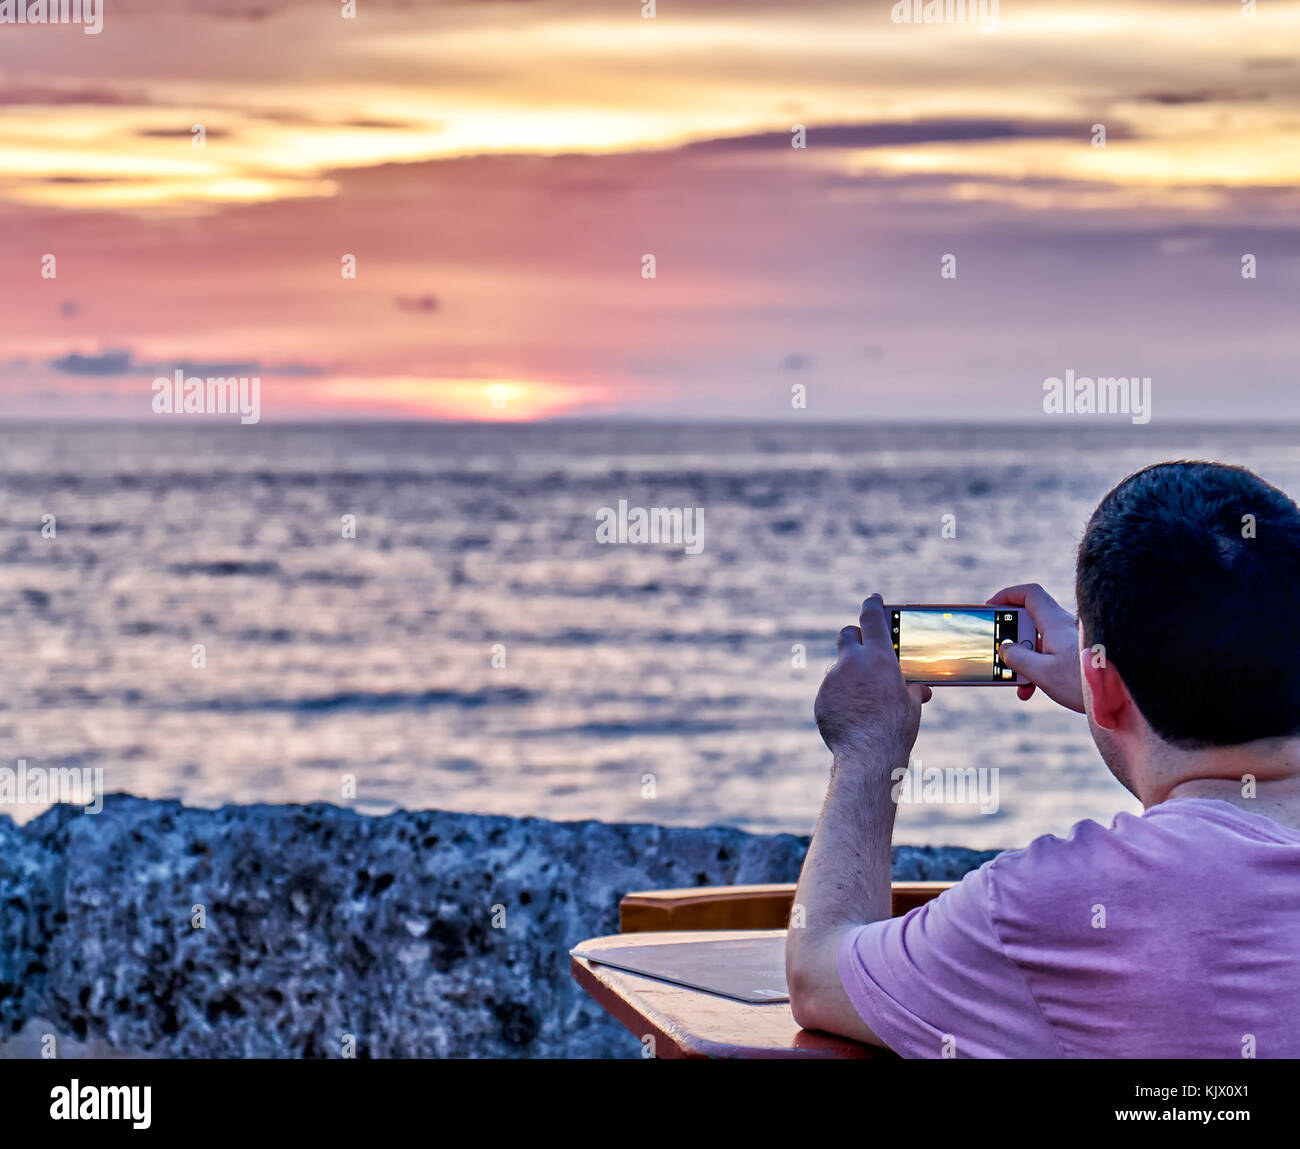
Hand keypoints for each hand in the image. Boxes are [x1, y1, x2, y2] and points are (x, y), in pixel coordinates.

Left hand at [814, 595, 930, 762]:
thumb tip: (919, 688)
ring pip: (838, 666)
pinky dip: (840, 696)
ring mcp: (833, 680)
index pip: (872, 617)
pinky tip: (852, 714)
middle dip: (855, 636)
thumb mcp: (912, 705)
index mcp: (879, 657)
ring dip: (849, 673)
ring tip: (863, 695)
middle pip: (847, 634)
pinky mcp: (821, 697)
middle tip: (863, 647)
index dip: (872, 604)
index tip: (874, 598)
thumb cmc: (896, 729)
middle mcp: (852, 663)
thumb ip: (911, 689)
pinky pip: (831, 690)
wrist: (868, 755)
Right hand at [986, 583, 1084, 712]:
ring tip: (1018, 682)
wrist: (1121, 697)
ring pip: (1039, 641)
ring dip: (1024, 659)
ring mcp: (1072, 641)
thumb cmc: (1085, 683)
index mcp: (1055, 623)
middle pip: (1031, 620)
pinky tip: (1033, 689)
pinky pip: (1050, 654)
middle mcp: (1064, 627)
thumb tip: (1006, 648)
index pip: (1030, 594)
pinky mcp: (1077, 656)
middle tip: (1001, 653)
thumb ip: (1019, 659)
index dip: (1008, 595)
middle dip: (1012, 637)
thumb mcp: (1043, 673)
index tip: (992, 608)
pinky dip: (1037, 667)